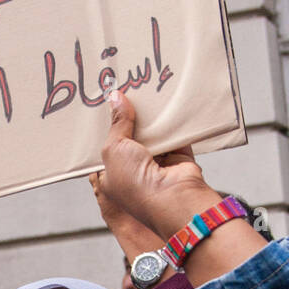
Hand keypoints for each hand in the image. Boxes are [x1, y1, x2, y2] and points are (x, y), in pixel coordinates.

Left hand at [99, 93, 265, 287]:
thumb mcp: (114, 149)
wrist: (172, 197)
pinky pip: (177, 135)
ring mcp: (159, 166)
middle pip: (132, 138)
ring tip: (148, 90)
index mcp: (113, 176)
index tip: (108, 103)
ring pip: (154, 135)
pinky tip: (168, 101)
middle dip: (132, 118)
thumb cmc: (136, 183)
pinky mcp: (180, 159)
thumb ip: (117, 123)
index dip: (108, 127)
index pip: (109, 148)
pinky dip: (175, 122)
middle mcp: (135, 172)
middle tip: (130, 90)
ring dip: (153, 118)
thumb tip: (115, 97)